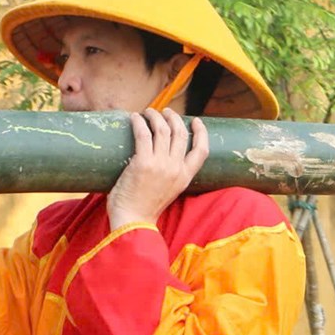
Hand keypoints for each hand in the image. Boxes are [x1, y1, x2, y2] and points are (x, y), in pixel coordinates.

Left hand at [110, 108, 208, 229]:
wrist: (133, 221)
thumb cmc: (145, 208)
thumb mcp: (169, 191)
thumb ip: (170, 175)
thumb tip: (161, 158)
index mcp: (185, 177)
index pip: (202, 151)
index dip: (201, 133)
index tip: (195, 121)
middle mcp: (176, 169)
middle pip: (180, 134)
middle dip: (173, 118)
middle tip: (164, 112)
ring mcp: (160, 165)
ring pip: (163, 130)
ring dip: (155, 116)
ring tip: (148, 112)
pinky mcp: (142, 163)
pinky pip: (143, 134)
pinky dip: (139, 122)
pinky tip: (134, 118)